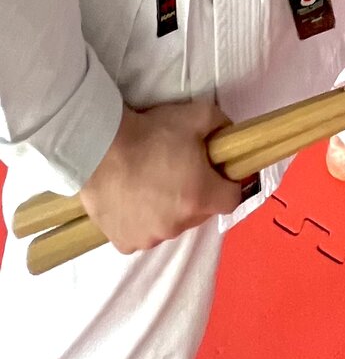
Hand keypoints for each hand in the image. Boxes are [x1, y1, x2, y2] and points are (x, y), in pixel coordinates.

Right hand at [80, 98, 242, 253]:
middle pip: (199, 213)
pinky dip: (140, 221)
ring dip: (167, 210)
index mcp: (200, 197)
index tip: (216, 171)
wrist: (98, 148)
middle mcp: (178, 225)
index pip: (231, 199)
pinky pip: (141, 235)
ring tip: (148, 184)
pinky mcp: (124, 242)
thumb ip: (221, 124)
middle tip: (178, 171)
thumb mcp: (198, 115)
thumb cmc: (150, 133)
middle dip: (195, 194)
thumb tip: (228, 134)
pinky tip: (130, 199)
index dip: (227, 183)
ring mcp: (150, 238)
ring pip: (169, 225)